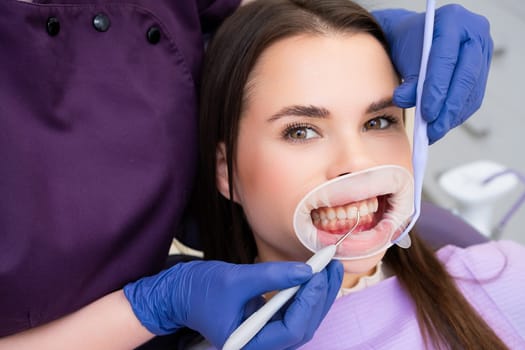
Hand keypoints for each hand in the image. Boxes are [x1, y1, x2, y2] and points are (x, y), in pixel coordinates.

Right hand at [124, 259, 342, 348]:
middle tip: (331, 266)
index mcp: (249, 344)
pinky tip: (315, 276)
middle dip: (320, 296)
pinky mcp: (267, 323)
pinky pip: (293, 312)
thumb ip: (271, 276)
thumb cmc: (200, 290)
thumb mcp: (235, 279)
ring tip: (329, 267)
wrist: (181, 293)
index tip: (318, 273)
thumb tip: (306, 270)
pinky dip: (306, 294)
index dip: (309, 301)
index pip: (291, 329)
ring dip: (318, 294)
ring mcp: (265, 336)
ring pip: (302, 320)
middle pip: (302, 326)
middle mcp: (261, 345)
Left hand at [374, 4, 492, 142]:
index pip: (446, 61)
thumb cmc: (409, 44)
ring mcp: (482, 51)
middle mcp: (473, 33)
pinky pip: (474, 96)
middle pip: (465, 77)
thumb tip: (405, 100)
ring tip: (435, 132)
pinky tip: (444, 124)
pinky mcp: (484, 69)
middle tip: (433, 129)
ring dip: (453, 115)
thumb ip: (408, 80)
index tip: (426, 113)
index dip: (436, 90)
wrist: (418, 39)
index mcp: (452, 21)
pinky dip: (458, 113)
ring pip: (472, 90)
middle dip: (448, 108)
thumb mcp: (404, 57)